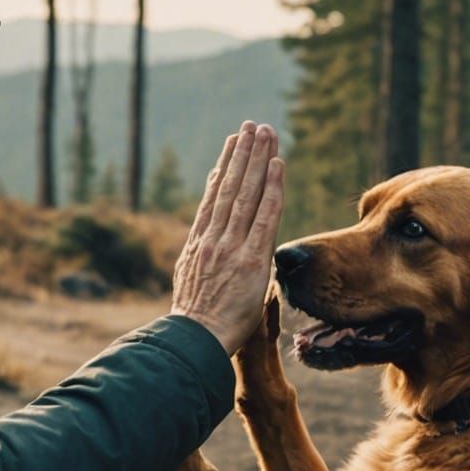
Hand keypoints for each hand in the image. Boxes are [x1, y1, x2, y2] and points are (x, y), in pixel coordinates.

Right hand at [171, 122, 285, 355]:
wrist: (195, 343)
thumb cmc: (196, 329)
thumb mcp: (192, 290)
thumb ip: (203, 268)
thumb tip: (206, 258)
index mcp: (197, 248)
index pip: (212, 201)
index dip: (222, 172)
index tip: (230, 150)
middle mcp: (213, 241)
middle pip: (228, 188)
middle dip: (241, 155)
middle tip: (251, 126)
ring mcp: (230, 247)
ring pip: (245, 193)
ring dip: (257, 159)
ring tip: (264, 131)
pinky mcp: (250, 259)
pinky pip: (263, 215)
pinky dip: (270, 188)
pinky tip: (278, 164)